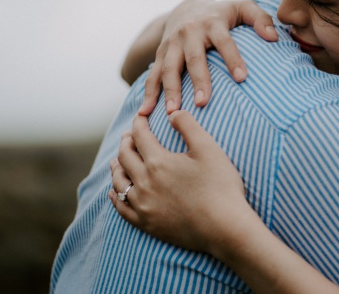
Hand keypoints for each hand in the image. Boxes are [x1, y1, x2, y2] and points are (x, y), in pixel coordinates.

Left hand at [109, 112, 252, 254]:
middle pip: (125, 157)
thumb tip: (172, 112)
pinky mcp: (146, 223)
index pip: (140, 136)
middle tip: (129, 135)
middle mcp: (144, 182)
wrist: (224, 227)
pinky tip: (114, 191)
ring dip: (116, 166)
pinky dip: (115, 196)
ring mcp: (143, 205)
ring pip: (119, 181)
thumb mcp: (208, 148)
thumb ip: (188, 125)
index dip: (139, 123)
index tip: (140, 116)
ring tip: (118, 159)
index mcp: (158, 162)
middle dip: (126, 142)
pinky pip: (122, 208)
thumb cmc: (220, 185)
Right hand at [138, 0, 277, 115]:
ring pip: (169, 69)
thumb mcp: (243, 8)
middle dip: (198, 80)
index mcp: (212, 23)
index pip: (224, 42)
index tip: (242, 78)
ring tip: (173, 113)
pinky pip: (152, 75)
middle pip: (194, 58)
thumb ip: (261, 19)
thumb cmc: (222, 14)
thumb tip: (273, 37)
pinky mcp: (160, 55)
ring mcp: (172, 44)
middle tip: (203, 103)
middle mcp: (189, 32)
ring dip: (170, 91)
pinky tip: (145, 113)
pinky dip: (148, 94)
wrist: (187, 7)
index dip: (233, 59)